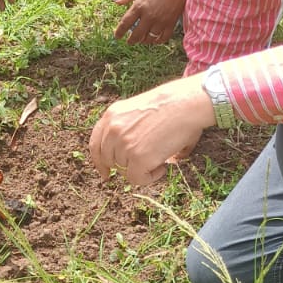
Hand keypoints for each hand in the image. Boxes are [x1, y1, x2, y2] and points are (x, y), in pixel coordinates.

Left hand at [89, 74, 214, 186]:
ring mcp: (124, 145)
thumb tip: (132, 155)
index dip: (100, 161)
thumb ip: (127, 128)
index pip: (96, 144)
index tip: (106, 172)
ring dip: (142, 169)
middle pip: (110, 160)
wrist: (186, 103)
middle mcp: (113, 130)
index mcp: (111, 115)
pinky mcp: (138, 158)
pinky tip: (162, 167)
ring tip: (160, 157)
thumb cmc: (172, 105)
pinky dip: (150, 177)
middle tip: (144, 165)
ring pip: (125, 170)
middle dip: (126, 165)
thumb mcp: (138, 110)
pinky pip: (137, 179)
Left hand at [112, 0, 194, 44]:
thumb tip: (116, 1)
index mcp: (139, 5)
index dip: (119, 32)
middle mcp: (149, 16)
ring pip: (150, 38)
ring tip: (141, 40)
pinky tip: (155, 39)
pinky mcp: (171, 22)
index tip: (117, 36)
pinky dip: (158, 41)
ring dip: (144, 41)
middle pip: (137, 35)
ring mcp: (161, 21)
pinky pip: (164, 37)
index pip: (126, 23)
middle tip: (129, 42)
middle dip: (131, 40)